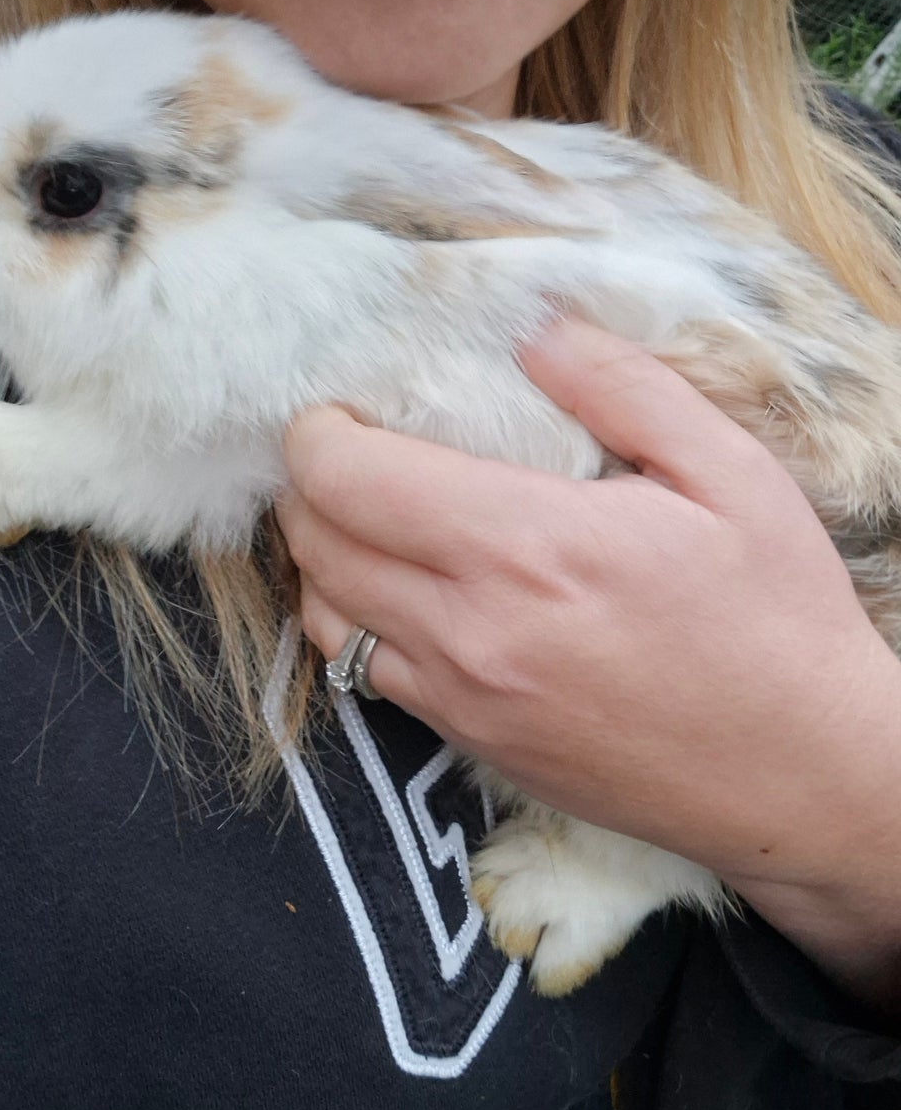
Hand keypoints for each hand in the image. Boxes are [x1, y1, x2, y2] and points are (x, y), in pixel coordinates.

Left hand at [277, 318, 900, 1009]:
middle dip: (310, 486)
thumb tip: (534, 330)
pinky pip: (365, 676)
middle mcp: (470, 629)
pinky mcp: (472, 746)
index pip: (349, 479)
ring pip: (326, 617)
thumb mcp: (730, 475)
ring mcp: (463, 699)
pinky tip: (403, 596)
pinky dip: (355, 624)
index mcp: (527, 545)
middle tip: (350, 452)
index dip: (317, 433)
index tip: (339, 411)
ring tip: (366, 520)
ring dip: (323, 557)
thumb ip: (623, 388)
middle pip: (317, 545)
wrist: (801, 779)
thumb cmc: (775, 621)